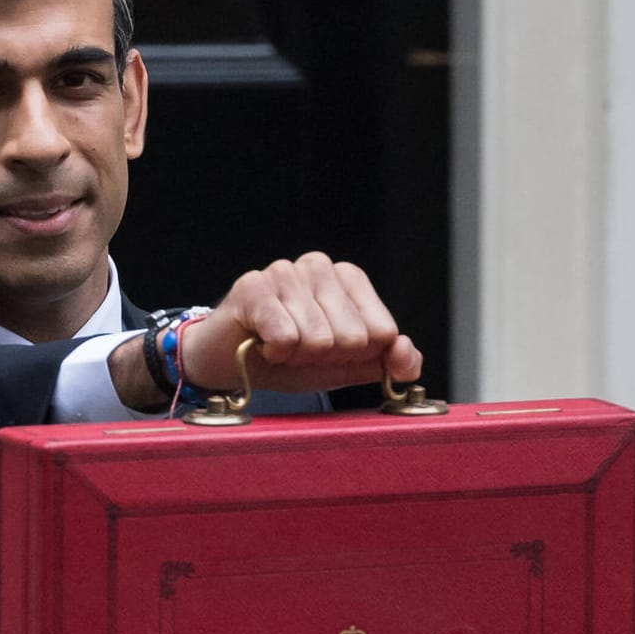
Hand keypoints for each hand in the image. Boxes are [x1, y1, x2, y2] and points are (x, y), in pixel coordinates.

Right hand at [178, 252, 421, 393]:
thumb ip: (385, 362)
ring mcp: (286, 272)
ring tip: (278, 346)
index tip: (328, 352)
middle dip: (325, 358)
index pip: (382, 332)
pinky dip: (274, 353)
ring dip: (297, 357)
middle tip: (298, 350)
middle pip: (353, 337)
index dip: (355, 356)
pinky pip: (285, 336)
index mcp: (348, 279)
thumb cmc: (287, 359)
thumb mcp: (345, 367)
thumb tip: (406, 356)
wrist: (228, 362)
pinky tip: (262, 343)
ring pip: (319, 339)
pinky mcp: (253, 286)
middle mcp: (320, 266)